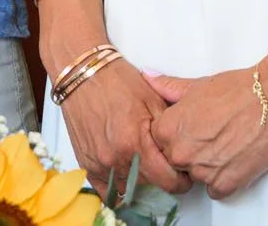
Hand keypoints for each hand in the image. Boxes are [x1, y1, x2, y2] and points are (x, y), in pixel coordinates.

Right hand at [54, 58, 190, 195]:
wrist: (83, 74)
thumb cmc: (117, 81)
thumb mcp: (154, 100)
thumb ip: (170, 132)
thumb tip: (183, 153)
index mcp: (135, 144)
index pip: (168, 182)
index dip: (181, 180)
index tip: (184, 173)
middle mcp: (116, 159)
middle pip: (150, 189)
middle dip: (163, 181)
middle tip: (167, 168)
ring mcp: (99, 165)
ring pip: (130, 192)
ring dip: (142, 185)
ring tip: (148, 169)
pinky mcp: (87, 165)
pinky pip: (107, 192)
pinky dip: (120, 189)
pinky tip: (129, 178)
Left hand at [145, 70, 267, 198]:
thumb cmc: (238, 91)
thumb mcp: (197, 85)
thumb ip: (168, 87)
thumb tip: (148, 77)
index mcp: (169, 129)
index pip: (157, 142)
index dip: (174, 134)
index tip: (188, 129)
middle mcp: (181, 153)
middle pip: (174, 161)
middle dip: (188, 151)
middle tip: (208, 135)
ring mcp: (202, 172)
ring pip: (194, 176)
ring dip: (205, 166)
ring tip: (223, 143)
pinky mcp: (225, 184)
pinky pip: (215, 190)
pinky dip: (223, 179)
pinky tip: (232, 158)